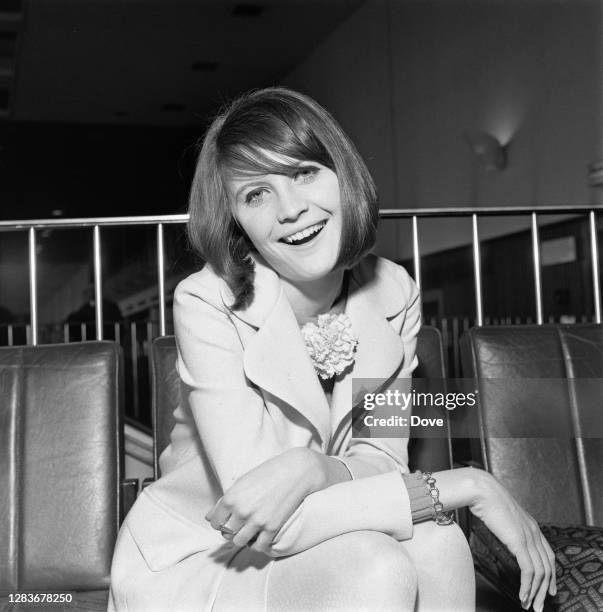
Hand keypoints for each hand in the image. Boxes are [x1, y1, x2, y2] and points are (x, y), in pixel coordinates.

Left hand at [205, 447, 324, 553]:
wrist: (295, 471)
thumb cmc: (267, 473)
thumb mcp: (242, 481)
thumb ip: (226, 500)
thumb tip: (209, 517)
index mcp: (231, 497)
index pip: (215, 522)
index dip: (219, 521)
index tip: (225, 519)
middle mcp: (242, 511)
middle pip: (226, 532)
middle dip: (230, 529)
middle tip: (238, 523)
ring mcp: (257, 521)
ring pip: (239, 541)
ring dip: (241, 537)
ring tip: (247, 530)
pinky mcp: (272, 528)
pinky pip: (258, 547)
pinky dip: (256, 544)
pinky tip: (259, 536)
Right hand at [470, 472, 555, 611]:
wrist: (481, 489)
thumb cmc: (485, 498)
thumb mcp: (502, 515)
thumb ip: (508, 526)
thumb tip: (502, 533)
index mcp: (531, 525)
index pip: (548, 555)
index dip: (550, 574)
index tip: (548, 588)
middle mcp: (534, 532)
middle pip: (548, 567)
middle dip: (545, 589)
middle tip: (540, 604)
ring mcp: (528, 537)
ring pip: (541, 572)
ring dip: (536, 592)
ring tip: (530, 605)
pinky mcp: (519, 542)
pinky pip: (529, 571)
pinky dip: (527, 586)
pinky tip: (522, 595)